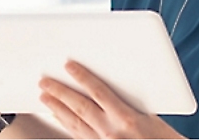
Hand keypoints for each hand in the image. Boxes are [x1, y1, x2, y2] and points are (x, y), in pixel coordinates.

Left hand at [39, 60, 184, 138]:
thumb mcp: (154, 118)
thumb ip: (132, 103)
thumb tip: (115, 86)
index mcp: (127, 119)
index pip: (98, 92)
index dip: (82, 77)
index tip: (69, 66)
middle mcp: (112, 132)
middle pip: (80, 107)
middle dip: (60, 92)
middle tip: (44, 81)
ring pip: (75, 124)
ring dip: (57, 109)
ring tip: (44, 96)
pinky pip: (79, 137)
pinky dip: (67, 126)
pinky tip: (59, 118)